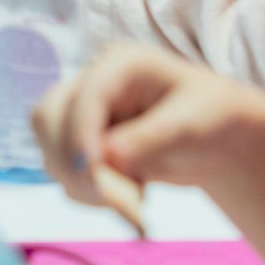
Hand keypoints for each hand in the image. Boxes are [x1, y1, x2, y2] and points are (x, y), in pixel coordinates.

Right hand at [34, 43, 263, 205]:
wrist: (215, 140)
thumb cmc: (211, 117)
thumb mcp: (191, 124)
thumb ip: (150, 138)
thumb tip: (108, 157)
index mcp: (121, 64)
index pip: (85, 93)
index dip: (81, 133)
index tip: (93, 172)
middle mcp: (94, 84)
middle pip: (49, 117)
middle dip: (74, 162)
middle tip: (118, 199)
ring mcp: (83, 114)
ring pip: (51, 148)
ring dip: (84, 184)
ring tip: (137, 200)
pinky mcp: (81, 144)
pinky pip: (64, 173)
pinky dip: (89, 194)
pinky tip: (128, 199)